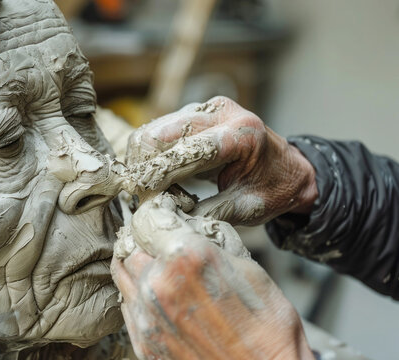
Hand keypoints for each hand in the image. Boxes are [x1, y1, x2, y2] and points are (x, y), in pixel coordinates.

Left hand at [111, 196, 313, 359]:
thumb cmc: (268, 327)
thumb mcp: (247, 265)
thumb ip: (210, 237)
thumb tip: (189, 223)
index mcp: (185, 257)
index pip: (147, 216)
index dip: (157, 211)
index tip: (164, 213)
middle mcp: (158, 284)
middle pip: (130, 243)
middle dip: (146, 237)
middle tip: (164, 241)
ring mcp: (146, 316)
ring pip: (122, 272)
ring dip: (138, 263)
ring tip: (161, 267)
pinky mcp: (143, 342)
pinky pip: (127, 304)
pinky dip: (138, 293)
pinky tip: (162, 296)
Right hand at [126, 96, 317, 224]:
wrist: (289, 168)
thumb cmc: (273, 190)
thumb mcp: (246, 209)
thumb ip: (207, 213)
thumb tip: (166, 218)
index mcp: (241, 134)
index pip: (185, 150)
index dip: (158, 175)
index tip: (141, 197)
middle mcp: (222, 112)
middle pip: (158, 132)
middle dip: (143, 166)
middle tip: (139, 194)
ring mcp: (207, 108)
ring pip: (153, 129)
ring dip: (144, 160)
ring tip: (150, 188)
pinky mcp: (196, 111)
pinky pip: (160, 129)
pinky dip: (151, 154)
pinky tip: (159, 175)